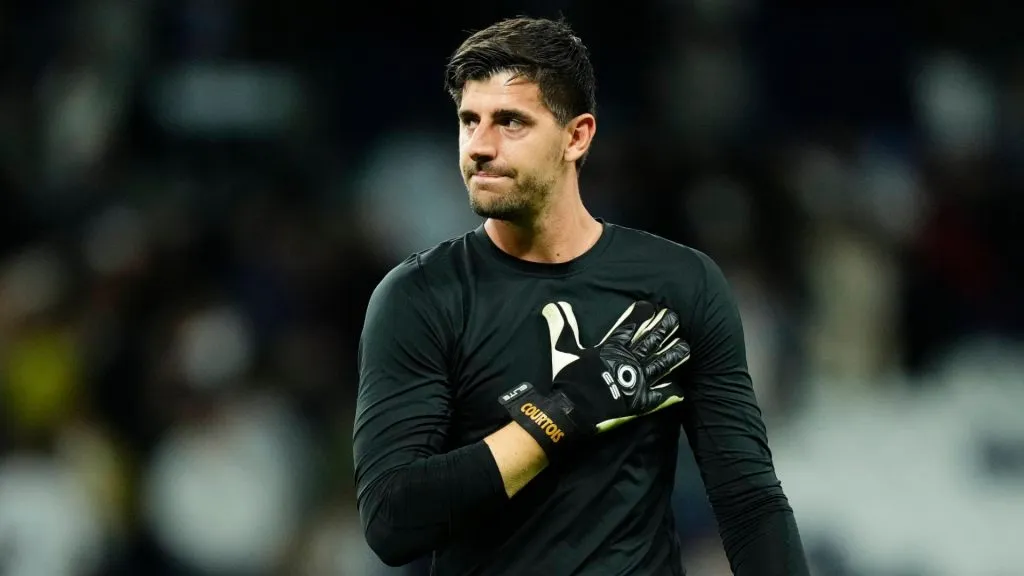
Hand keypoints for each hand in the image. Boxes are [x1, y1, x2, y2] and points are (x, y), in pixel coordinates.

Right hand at [499, 301, 689, 459]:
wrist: (573, 408)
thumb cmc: (570, 377)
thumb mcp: (563, 347)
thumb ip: (562, 325)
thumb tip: (552, 304)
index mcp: (613, 348)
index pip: (630, 326)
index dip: (641, 315)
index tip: (652, 306)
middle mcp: (629, 361)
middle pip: (651, 341)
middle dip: (664, 328)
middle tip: (675, 318)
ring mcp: (638, 381)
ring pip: (661, 365)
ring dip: (673, 355)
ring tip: (686, 346)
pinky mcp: (641, 401)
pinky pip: (660, 397)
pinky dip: (670, 394)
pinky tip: (681, 390)